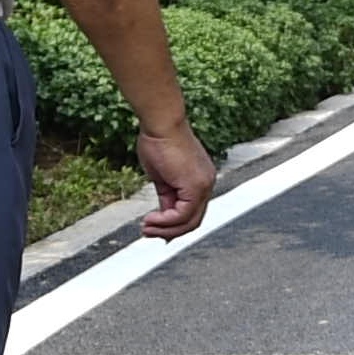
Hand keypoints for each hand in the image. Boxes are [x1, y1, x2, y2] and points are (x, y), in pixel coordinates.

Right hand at [133, 118, 216, 242]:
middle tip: (148, 233)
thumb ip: (167, 195)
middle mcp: (207, 183)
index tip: (153, 225)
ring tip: (146, 228)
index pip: (192, 211)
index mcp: (201, 179)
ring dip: (165, 229)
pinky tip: (150, 220)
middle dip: (169, 231)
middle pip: (193, 220)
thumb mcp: (162, 175)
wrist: (161, 122)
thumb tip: (163, 214)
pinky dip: (165, 222)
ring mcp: (204, 185)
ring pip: (189, 221)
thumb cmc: (158, 139)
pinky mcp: (196, 186)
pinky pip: (183, 215)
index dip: (173, 224)